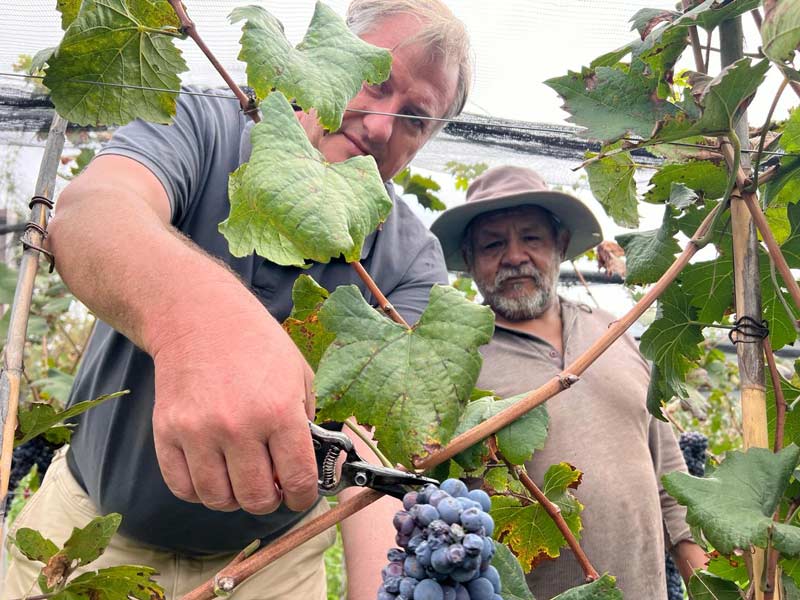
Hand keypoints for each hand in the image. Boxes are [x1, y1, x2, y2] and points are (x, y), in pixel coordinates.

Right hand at [150, 302, 318, 514]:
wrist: (200, 317)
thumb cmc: (257, 345)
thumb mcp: (299, 375)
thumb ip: (308, 423)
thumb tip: (312, 466)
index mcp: (278, 411)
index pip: (298, 480)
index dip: (303, 496)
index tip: (300, 494)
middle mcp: (238, 426)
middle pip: (257, 498)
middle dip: (270, 501)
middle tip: (271, 488)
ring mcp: (198, 432)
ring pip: (219, 499)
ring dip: (235, 499)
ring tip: (241, 479)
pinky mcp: (167, 433)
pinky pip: (183, 488)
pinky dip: (200, 491)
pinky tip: (213, 473)